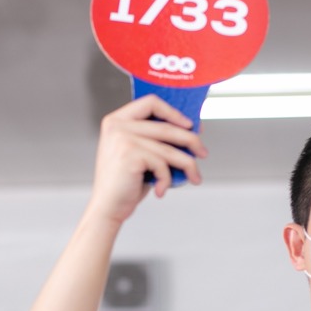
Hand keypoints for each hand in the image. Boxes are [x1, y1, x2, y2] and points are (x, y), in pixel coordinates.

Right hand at [88, 95, 207, 224]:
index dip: (174, 113)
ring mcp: (122, 138)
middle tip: (203, 152)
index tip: (190, 125)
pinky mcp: (130, 155)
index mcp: (117, 120)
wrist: (107, 207)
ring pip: (169, 149)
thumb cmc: (125, 183)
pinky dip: (166, 180)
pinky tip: (160, 189)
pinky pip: (162, 165)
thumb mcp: (140, 154)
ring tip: (194, 177)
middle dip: (191, 140)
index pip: (151, 102)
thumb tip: (190, 130)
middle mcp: (118, 126)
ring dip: (187, 164)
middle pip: (166, 126)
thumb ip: (156, 139)